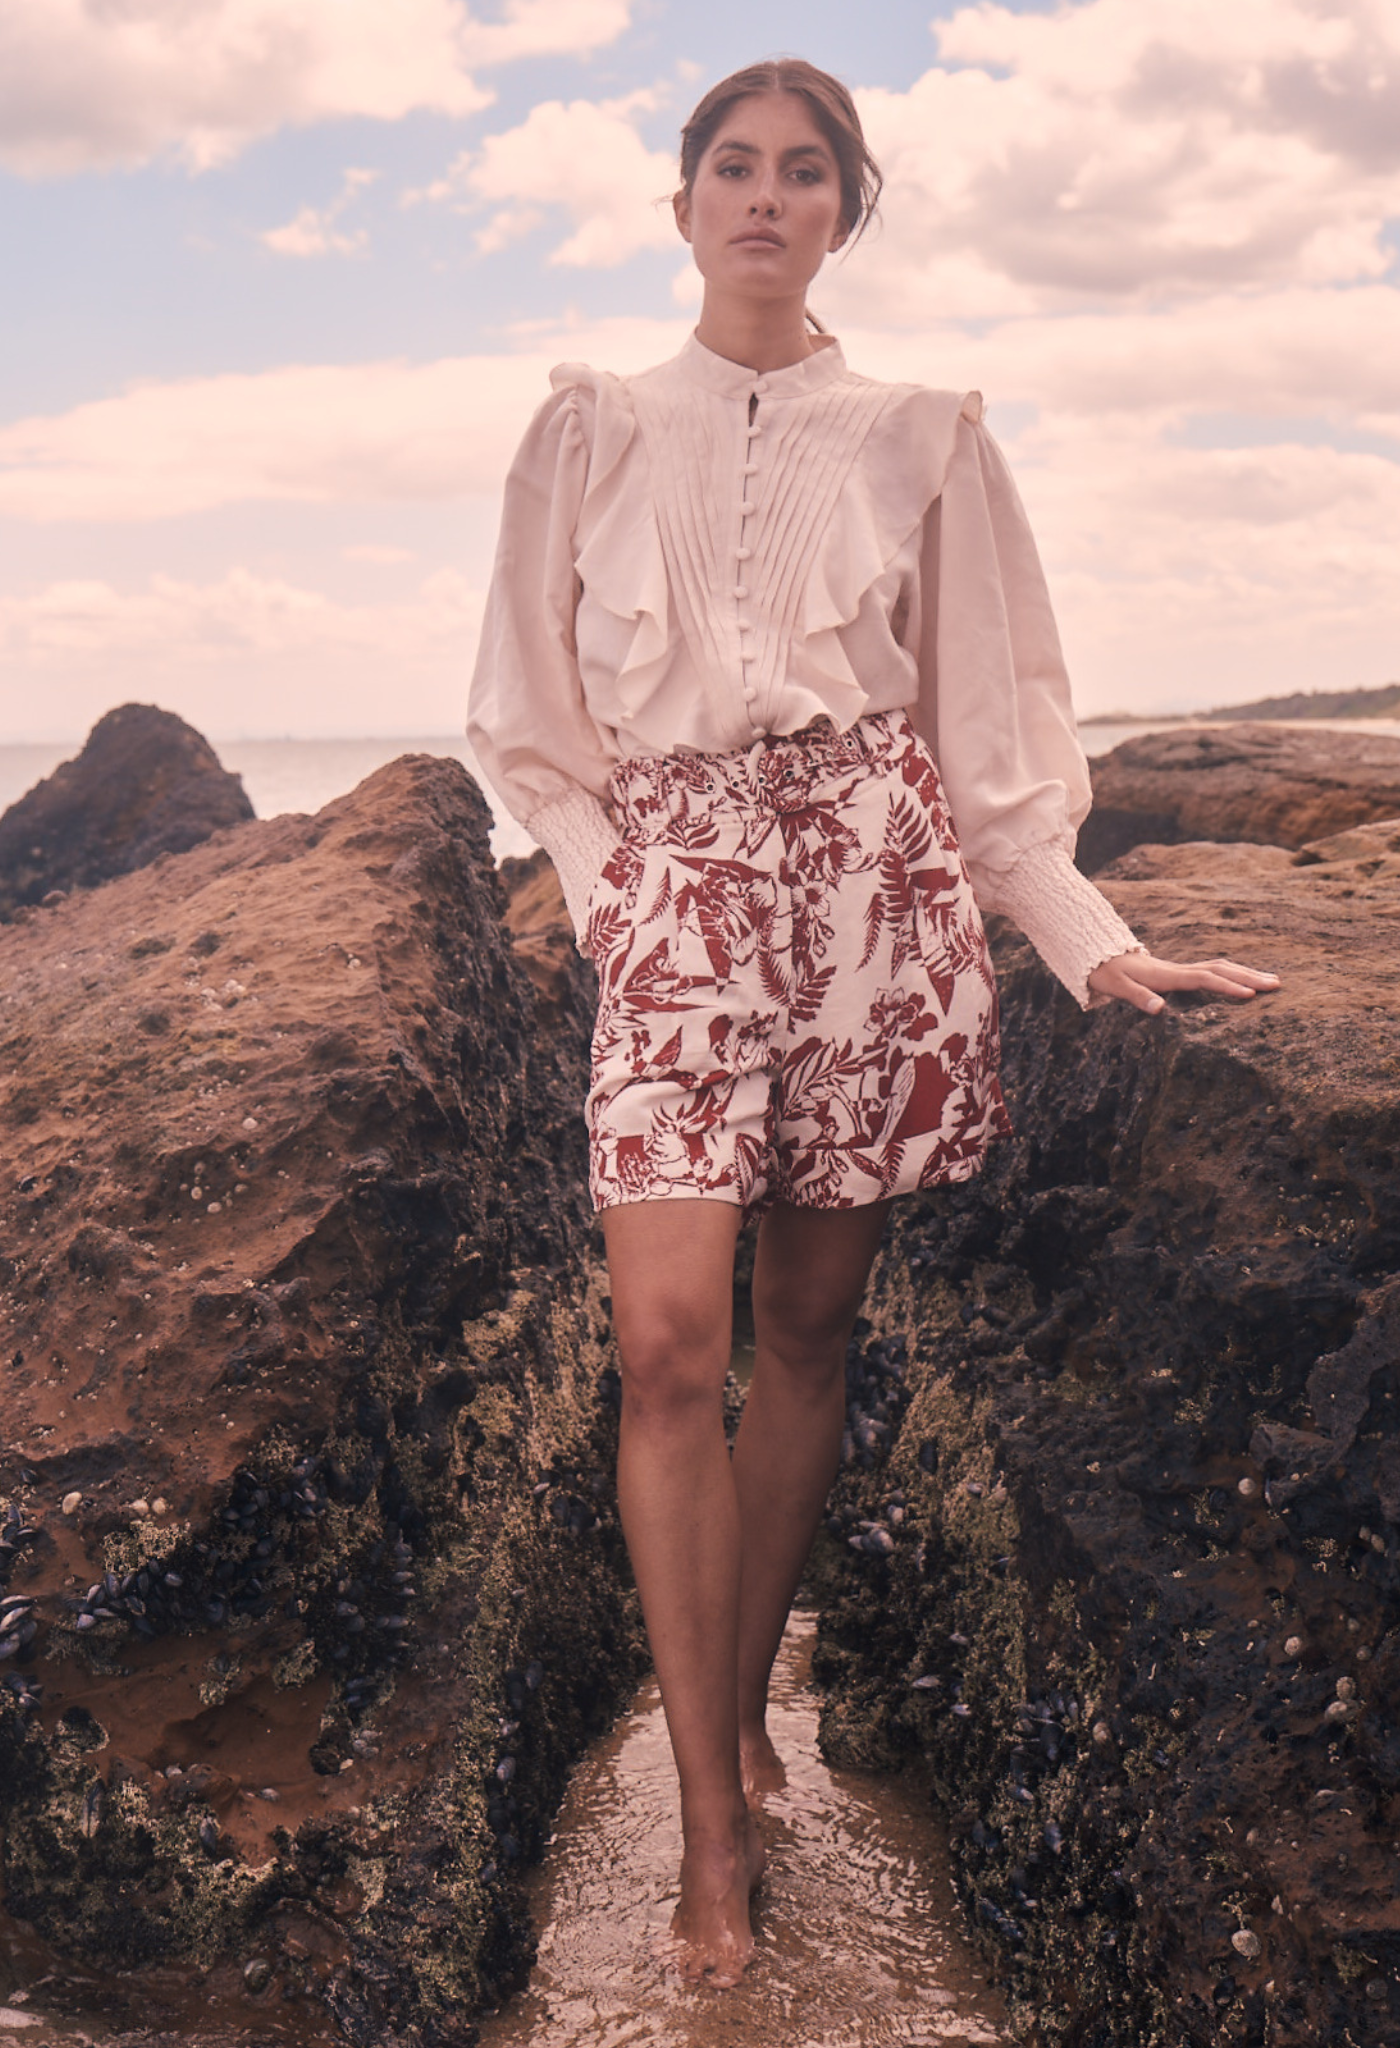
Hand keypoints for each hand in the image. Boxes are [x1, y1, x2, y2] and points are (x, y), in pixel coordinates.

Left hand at [1087, 951, 1280, 1016]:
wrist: (1099, 956)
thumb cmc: (1106, 974)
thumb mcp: (1116, 988)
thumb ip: (1137, 998)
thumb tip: (1158, 1009)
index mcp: (1167, 976)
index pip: (1203, 980)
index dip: (1226, 987)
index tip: (1251, 995)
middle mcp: (1178, 970)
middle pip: (1220, 970)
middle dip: (1249, 977)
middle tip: (1277, 985)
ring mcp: (1181, 969)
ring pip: (1220, 967)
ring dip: (1246, 973)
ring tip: (1272, 981)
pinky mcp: (1180, 972)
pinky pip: (1214, 971)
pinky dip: (1233, 974)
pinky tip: (1246, 981)